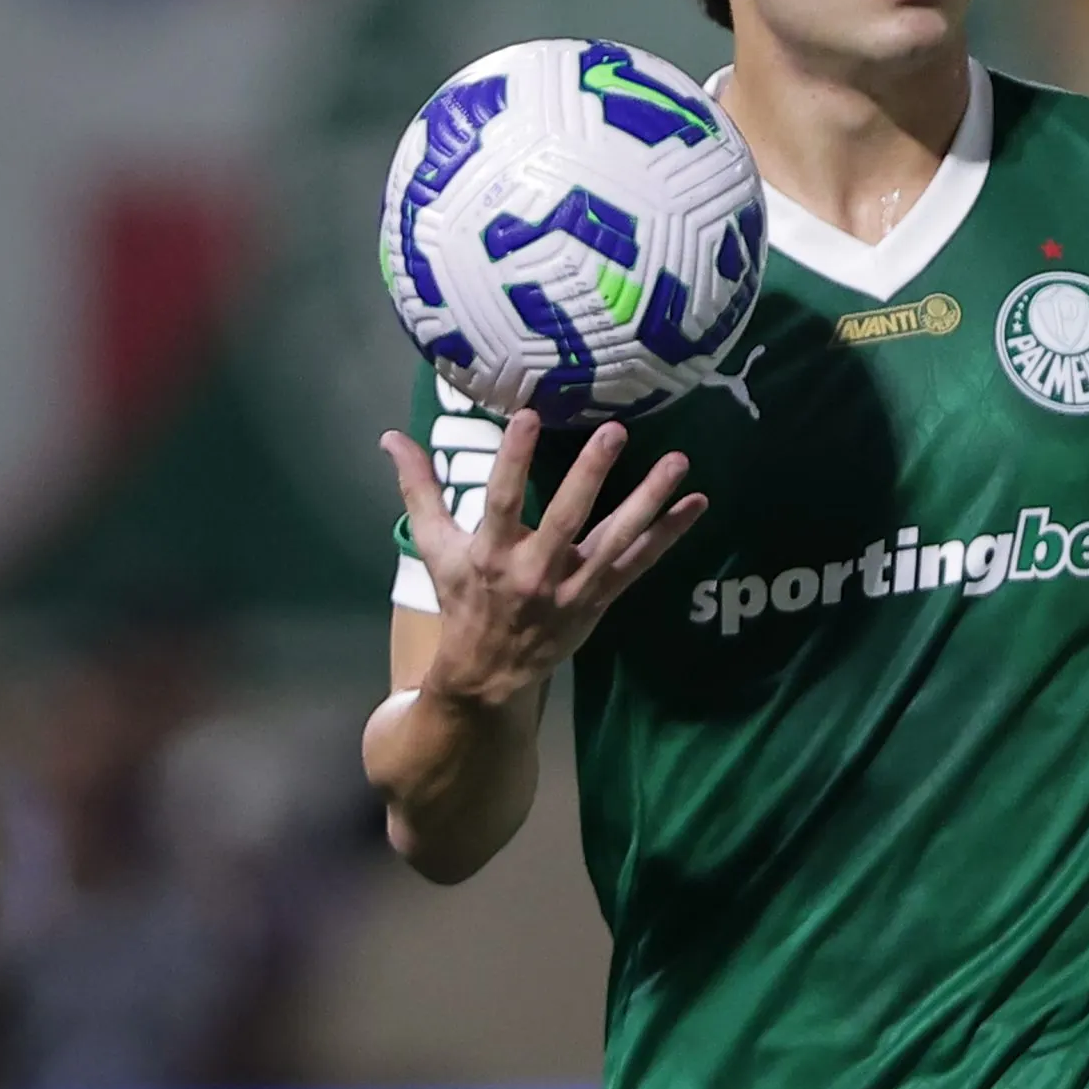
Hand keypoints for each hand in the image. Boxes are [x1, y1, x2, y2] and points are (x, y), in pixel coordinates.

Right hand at [382, 410, 705, 705]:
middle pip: (567, 517)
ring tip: (679, 462)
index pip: (501, 499)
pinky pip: (641, 563)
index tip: (529, 416)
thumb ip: (419, 490)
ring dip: (650, 500)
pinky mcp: (601, 597)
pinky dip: (670, 534)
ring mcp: (573, 586)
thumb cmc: (462, 599)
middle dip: (591, 475)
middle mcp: (534, 570)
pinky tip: (697, 503)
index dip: (513, 459)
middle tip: (615, 431)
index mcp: (490, 553)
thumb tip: (391, 437)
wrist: (489, 672)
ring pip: (617, 539)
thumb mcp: (435, 547)